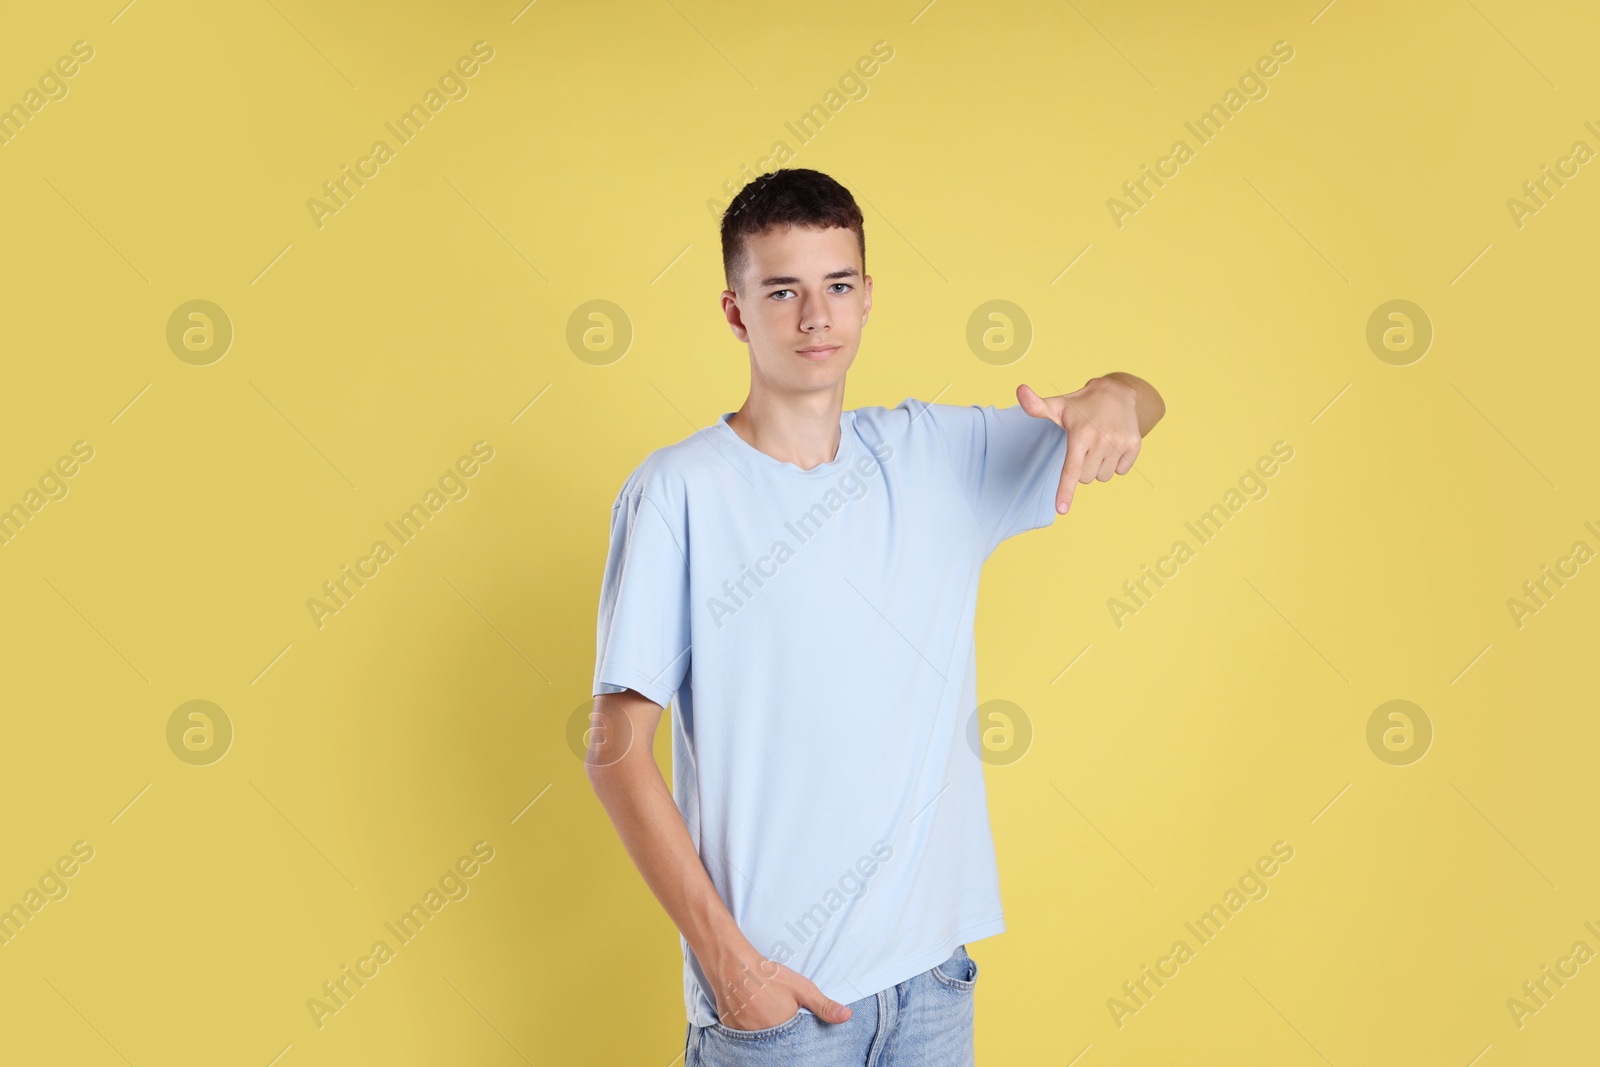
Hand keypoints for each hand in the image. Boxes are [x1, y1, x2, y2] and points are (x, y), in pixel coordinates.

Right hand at [706, 947, 852, 1030]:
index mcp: (783, 1030)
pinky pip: (743, 1036)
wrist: (733, 965)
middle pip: (777, 1042)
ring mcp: (744, 1036)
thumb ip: (824, 1006)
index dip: (794, 1032)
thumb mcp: (802, 988)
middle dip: (780, 1031)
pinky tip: (749, 1012)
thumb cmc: (769, 975)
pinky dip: (748, 1028)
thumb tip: (847, 1016)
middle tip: (774, 1010)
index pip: (795, 1044)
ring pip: (760, 1040)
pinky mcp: (730, 1030)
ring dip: (764, 1030)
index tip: (791, 1019)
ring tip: (762, 1010)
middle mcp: (763, 1038)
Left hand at [1017, 378, 1142, 514]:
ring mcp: (1119, 443)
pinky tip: (1112, 446)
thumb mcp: (1058, 406)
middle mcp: (1101, 439)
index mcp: (1080, 434)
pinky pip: (1121, 472)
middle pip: (1085, 478)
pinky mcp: (1134, 445)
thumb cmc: (1080, 405)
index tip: (1061, 509)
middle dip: (1082, 469)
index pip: (1071, 469)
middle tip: (1084, 448)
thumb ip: (1036, 406)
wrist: (1116, 392)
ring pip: (1102, 477)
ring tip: (1098, 445)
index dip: (1066, 491)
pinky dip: (1115, 464)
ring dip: (1098, 468)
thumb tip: (1019, 391)